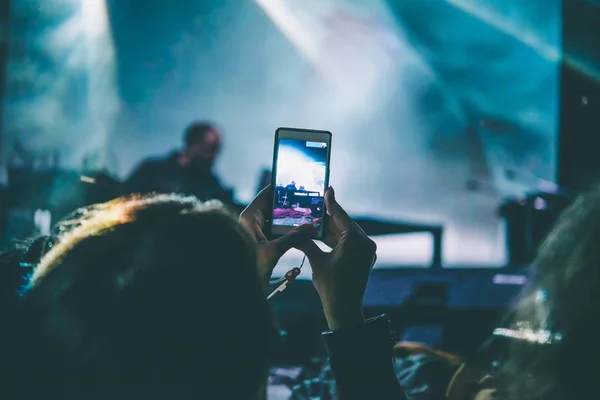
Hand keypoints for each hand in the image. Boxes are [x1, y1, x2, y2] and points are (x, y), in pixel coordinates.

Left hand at [239, 185, 315, 288]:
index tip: (295, 183)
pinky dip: (287, 230)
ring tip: (307, 213)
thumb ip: (293, 238)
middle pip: (272, 206)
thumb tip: (311, 226)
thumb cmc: (249, 268)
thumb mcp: (272, 251)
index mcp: (249, 218)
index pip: (265, 195)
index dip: (279, 188)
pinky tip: (301, 230)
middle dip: (289, 204)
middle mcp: (251, 222)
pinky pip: (275, 232)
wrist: (237, 289)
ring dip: (289, 219)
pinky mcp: (260, 243)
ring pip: (275, 220)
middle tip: (307, 199)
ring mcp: (255, 233)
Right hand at [294, 187, 376, 329]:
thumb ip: (307, 242)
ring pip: (345, 233)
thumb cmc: (331, 287)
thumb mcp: (317, 261)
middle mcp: (365, 243)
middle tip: (315, 204)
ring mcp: (366, 251)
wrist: (344, 309)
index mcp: (356, 241)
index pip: (341, 216)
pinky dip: (336, 239)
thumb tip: (294, 231)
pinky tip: (321, 234)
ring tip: (314, 219)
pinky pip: (349, 243)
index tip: (327, 189)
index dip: (331, 203)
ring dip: (331, 228)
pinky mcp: (363, 258)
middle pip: (344, 224)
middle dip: (328, 216)